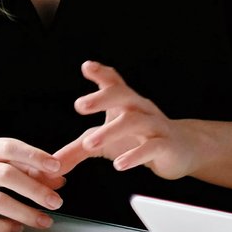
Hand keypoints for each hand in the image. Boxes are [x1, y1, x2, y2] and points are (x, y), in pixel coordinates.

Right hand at [0, 137, 65, 231]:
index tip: (58, 169)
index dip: (36, 157)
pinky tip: (16, 228)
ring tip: (44, 220)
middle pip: (6, 176)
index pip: (11, 148)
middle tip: (56, 201)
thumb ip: (16, 164)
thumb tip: (56, 177)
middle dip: (35, 190)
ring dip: (25, 212)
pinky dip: (2, 227)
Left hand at [52, 61, 199, 179]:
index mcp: (125, 103)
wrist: (181, 150)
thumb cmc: (138, 140)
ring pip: (136, 121)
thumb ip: (77, 150)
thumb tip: (50, 164)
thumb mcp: (105, 143)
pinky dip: (135, 155)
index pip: (114, 82)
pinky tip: (119, 164)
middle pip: (123, 95)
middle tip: (80, 105)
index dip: (102, 73)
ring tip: (90, 142)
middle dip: (102, 98)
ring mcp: (155, 125)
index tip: (87, 66)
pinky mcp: (166, 145)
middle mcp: (140, 108)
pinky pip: (152, 146)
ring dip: (111, 131)